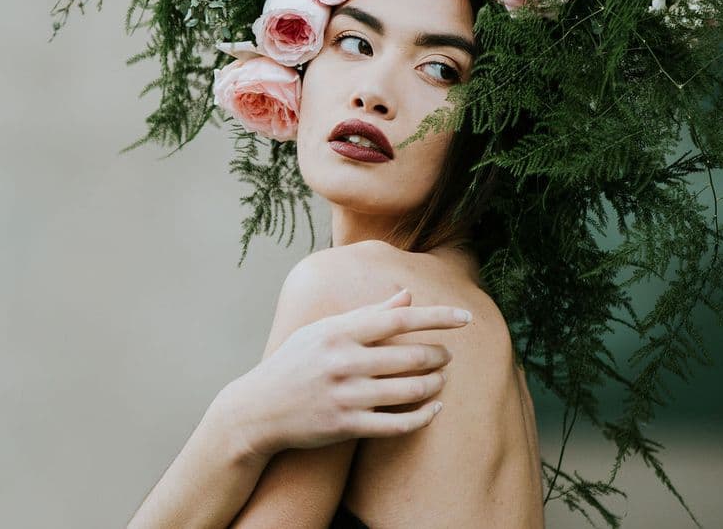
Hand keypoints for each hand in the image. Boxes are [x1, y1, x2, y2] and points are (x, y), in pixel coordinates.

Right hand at [221, 288, 469, 459]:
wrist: (258, 409)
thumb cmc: (295, 363)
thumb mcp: (324, 331)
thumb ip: (367, 314)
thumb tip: (406, 296)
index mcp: (338, 332)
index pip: (397, 319)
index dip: (436, 317)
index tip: (464, 317)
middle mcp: (342, 362)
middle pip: (409, 356)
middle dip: (438, 354)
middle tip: (446, 354)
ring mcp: (344, 396)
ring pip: (408, 390)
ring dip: (434, 383)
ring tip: (441, 378)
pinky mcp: (345, 426)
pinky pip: (397, 424)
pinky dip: (423, 416)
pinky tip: (435, 408)